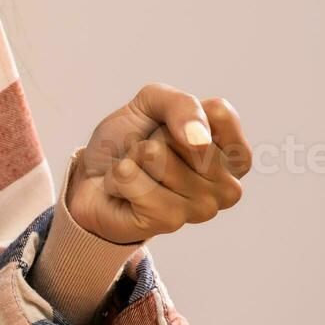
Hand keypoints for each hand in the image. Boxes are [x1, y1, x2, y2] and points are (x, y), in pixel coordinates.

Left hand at [67, 83, 251, 244]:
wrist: (91, 180)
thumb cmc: (127, 141)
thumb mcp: (152, 103)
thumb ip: (182, 104)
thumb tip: (199, 139)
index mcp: (233, 154)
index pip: (220, 112)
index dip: (181, 111)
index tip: (169, 128)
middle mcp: (228, 185)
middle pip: (183, 135)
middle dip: (153, 137)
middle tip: (148, 156)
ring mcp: (203, 208)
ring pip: (155, 155)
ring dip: (132, 158)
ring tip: (138, 174)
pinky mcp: (170, 221)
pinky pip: (132, 178)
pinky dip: (117, 177)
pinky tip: (125, 192)